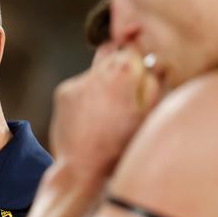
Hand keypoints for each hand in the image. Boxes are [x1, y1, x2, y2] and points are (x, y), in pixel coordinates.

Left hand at [50, 46, 162, 178]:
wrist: (81, 168)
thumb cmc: (120, 146)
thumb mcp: (148, 116)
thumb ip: (154, 84)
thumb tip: (155, 65)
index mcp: (123, 72)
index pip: (132, 49)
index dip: (137, 60)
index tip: (138, 73)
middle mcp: (97, 71)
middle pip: (111, 55)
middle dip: (118, 69)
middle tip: (123, 93)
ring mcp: (76, 81)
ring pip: (94, 73)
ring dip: (102, 85)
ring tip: (106, 113)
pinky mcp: (62, 93)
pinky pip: (79, 87)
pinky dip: (86, 96)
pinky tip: (91, 118)